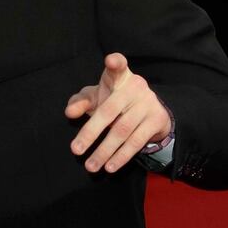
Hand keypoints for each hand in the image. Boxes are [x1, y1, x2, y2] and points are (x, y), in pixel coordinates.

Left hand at [65, 53, 171, 173]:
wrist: (148, 111)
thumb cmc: (114, 100)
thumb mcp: (97, 97)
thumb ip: (80, 102)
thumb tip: (70, 113)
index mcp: (119, 76)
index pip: (118, 65)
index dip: (115, 62)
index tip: (110, 60)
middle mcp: (135, 87)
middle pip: (109, 110)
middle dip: (90, 132)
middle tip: (75, 150)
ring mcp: (148, 103)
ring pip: (122, 130)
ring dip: (104, 151)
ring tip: (90, 166)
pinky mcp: (157, 120)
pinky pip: (136, 142)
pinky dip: (121, 156)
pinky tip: (110, 167)